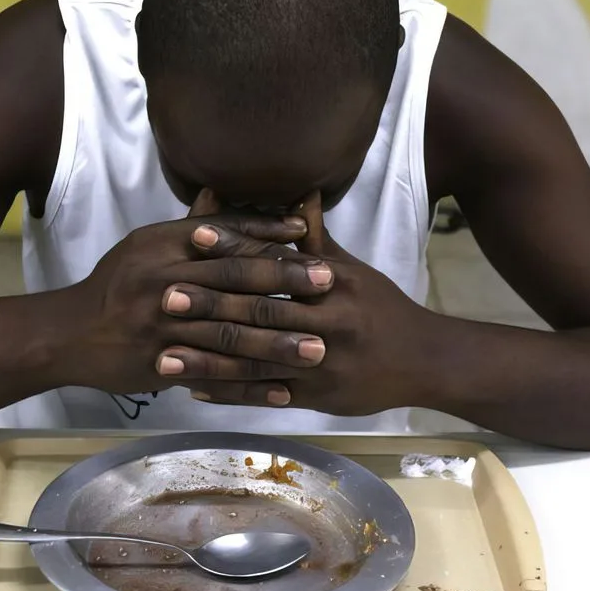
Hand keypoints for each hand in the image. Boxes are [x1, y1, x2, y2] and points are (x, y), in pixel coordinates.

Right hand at [69, 189, 336, 395]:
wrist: (68, 334)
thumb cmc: (114, 286)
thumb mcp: (143, 247)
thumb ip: (186, 228)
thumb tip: (216, 191)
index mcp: (162, 246)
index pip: (223, 234)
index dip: (266, 234)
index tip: (306, 236)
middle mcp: (164, 280)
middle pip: (233, 278)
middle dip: (285, 282)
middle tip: (329, 283)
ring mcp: (163, 325)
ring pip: (229, 332)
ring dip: (277, 341)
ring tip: (319, 347)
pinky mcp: (162, 364)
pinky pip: (215, 376)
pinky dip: (251, 386)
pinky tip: (284, 391)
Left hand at [160, 191, 431, 414]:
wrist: (425, 360)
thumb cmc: (383, 309)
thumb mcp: (354, 271)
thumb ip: (318, 239)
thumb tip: (300, 193)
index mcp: (332, 284)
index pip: (275, 263)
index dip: (234, 249)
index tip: (194, 236)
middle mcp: (325, 322)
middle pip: (260, 313)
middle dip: (210, 305)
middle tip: (164, 296)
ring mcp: (319, 364)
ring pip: (255, 362)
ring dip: (208, 359)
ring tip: (164, 354)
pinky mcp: (316, 397)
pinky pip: (265, 396)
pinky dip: (229, 394)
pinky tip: (194, 390)